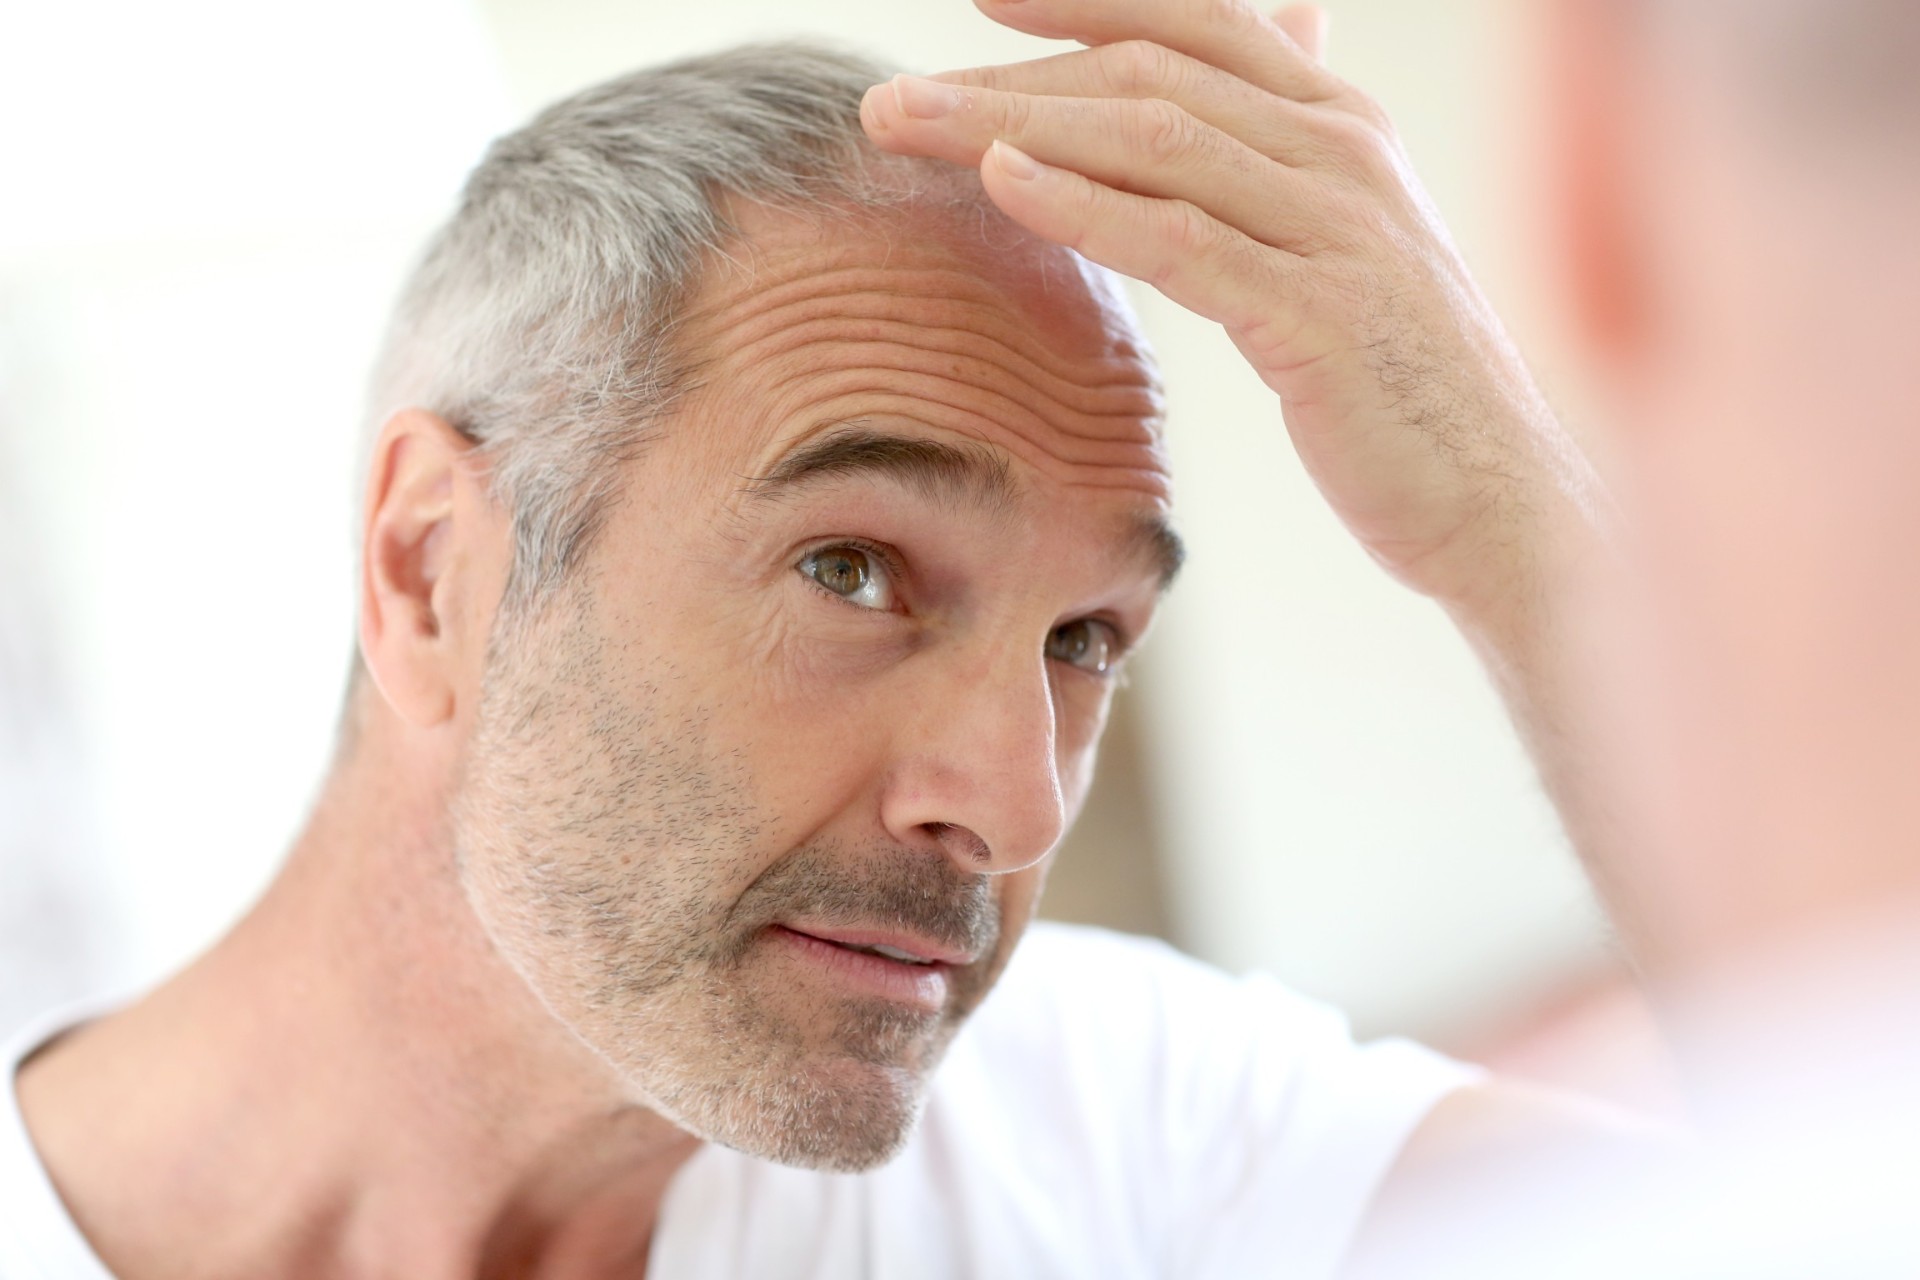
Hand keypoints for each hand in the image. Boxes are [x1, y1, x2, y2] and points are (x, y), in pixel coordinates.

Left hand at [860, 0, 1602, 619]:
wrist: (1498, 496)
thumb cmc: (1405, 380)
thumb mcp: (1354, 237)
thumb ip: (1300, 138)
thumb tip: (1290, 31)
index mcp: (1344, 124)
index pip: (1196, 21)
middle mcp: (1344, 150)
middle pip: (1150, 74)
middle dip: (1010, 76)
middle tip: (893, 101)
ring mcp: (1338, 225)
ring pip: (1154, 139)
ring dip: (1014, 124)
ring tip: (906, 127)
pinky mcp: (1320, 313)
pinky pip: (1182, 239)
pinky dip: (1086, 202)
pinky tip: (1003, 181)